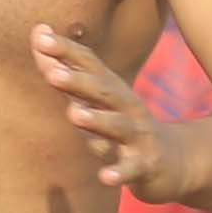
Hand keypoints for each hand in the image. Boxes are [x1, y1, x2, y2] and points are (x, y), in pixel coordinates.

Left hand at [29, 22, 188, 201]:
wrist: (174, 162)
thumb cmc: (125, 126)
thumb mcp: (97, 100)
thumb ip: (67, 75)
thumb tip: (37, 35)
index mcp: (113, 89)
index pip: (88, 64)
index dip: (65, 51)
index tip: (39, 36)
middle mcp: (127, 107)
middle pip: (102, 91)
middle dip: (78, 81)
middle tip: (52, 74)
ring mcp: (138, 136)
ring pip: (117, 127)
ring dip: (97, 120)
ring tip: (74, 115)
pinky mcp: (146, 165)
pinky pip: (131, 169)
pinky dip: (118, 172)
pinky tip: (104, 177)